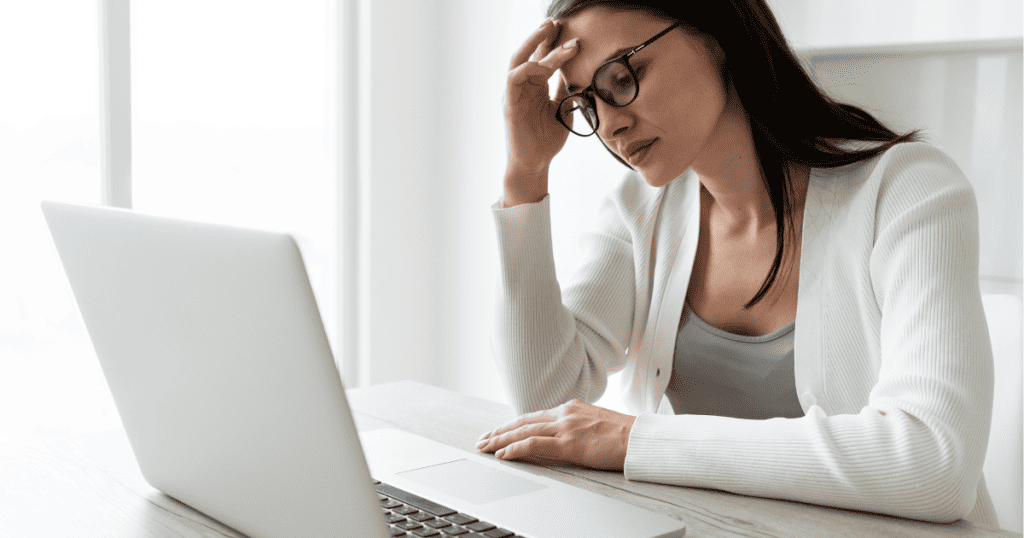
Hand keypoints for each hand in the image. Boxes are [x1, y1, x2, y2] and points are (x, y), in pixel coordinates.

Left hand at [475, 399, 635, 470]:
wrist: (641, 439)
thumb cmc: (624, 435)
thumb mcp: (596, 423)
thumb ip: (577, 426)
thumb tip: (565, 437)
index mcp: (571, 408)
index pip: (534, 416)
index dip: (513, 424)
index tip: (500, 430)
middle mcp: (565, 414)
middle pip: (523, 421)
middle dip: (500, 431)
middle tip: (482, 439)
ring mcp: (566, 427)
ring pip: (523, 431)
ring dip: (500, 440)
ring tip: (485, 446)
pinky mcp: (569, 443)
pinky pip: (534, 444)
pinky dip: (514, 448)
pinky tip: (502, 454)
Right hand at [504, 18, 578, 175]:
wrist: (534, 164)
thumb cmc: (546, 140)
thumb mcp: (562, 110)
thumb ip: (565, 91)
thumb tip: (576, 73)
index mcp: (534, 87)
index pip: (541, 59)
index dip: (553, 44)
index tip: (570, 32)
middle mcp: (521, 87)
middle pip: (529, 54)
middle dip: (541, 36)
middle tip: (555, 21)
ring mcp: (513, 95)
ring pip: (521, 62)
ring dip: (534, 45)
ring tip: (549, 30)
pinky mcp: (509, 105)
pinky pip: (513, 80)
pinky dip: (526, 68)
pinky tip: (541, 63)